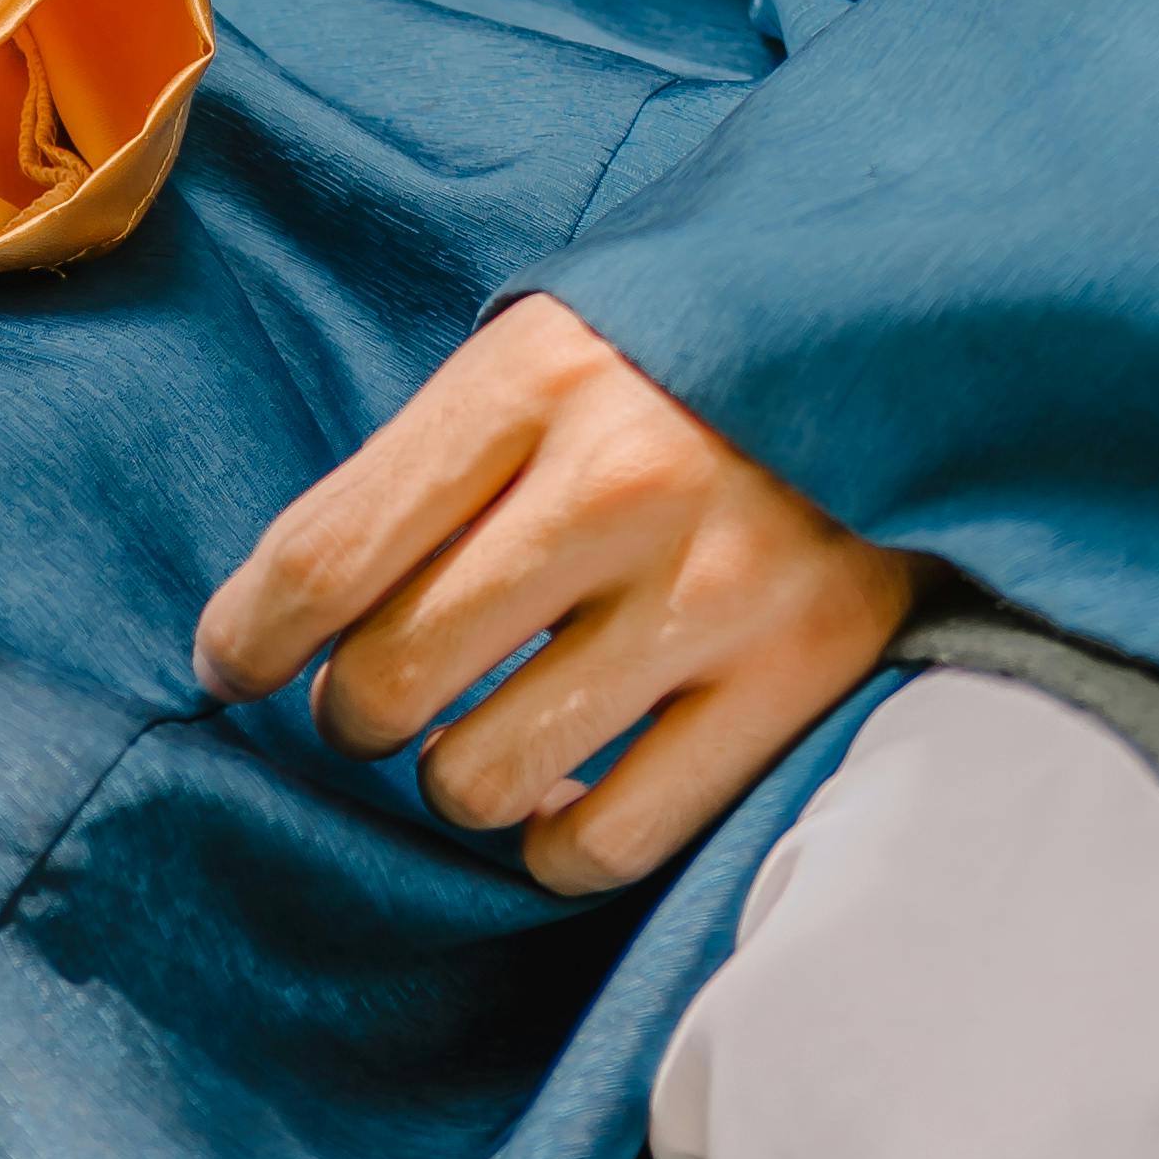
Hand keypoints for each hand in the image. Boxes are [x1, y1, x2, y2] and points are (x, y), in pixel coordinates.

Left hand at [195, 294, 919, 896]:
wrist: (930, 320)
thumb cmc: (701, 341)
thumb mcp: (566, 331)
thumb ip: (450, 449)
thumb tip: (301, 602)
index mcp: (540, 371)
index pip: (329, 546)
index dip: (250, 633)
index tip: (228, 668)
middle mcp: (616, 481)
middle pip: (391, 677)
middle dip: (353, 708)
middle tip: (378, 693)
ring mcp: (711, 589)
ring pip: (481, 775)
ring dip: (453, 774)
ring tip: (477, 733)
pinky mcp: (793, 680)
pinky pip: (605, 837)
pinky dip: (554, 838)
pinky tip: (562, 790)